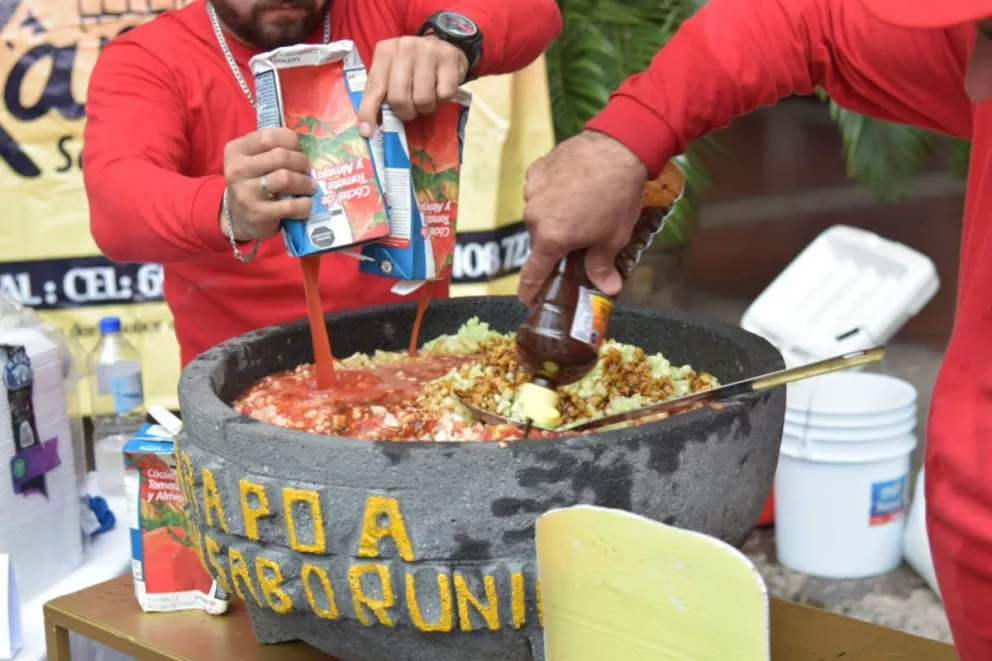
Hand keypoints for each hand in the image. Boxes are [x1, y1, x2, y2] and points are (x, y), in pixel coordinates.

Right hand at [221, 127, 315, 241]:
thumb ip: (272, 149)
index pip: (268, 136)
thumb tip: (306, 146)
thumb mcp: (254, 160)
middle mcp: (238, 169)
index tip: (298, 150)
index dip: (290, 141)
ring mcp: (246, 192)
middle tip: (307, 170)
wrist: (239, 218)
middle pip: (280, 156)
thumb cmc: (254, 183)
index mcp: (237, 150)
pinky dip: (304, 205)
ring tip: (310, 187)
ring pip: (285, 178)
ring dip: (305, 182)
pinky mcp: (258, 214)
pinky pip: (290, 206)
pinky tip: (306, 204)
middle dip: (301, 162)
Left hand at [357, 35, 468, 135]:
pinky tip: (440, 87)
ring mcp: (428, 51)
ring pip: (423, 99)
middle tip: (410, 109)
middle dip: (405, 112)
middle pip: (399, 97)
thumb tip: (369, 127)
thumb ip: (381, 92)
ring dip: (425, 107)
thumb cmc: (413, 65)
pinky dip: (442, 99)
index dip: (369, 111)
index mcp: (385, 51)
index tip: (367, 131)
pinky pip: (444, 95)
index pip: (374, 86)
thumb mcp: (392, 71)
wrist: (443, 45)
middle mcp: (405, 48)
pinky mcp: (449, 58)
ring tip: (427, 96)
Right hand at [518, 130, 648, 304]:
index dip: (530, 289)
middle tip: (577, 240)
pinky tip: (572, 187)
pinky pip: (539, 190)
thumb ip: (602, 266)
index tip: (527, 299)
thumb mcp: (613, 238)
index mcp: (551, 239)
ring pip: (539, 214)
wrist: (618, 148)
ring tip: (579, 207)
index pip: (533, 273)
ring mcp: (533, 191)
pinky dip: (551, 193)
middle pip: (540, 241)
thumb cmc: (616, 198)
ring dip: (553, 217)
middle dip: (556, 244)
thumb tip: (608, 289)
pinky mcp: (536, 169)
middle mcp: (535, 217)